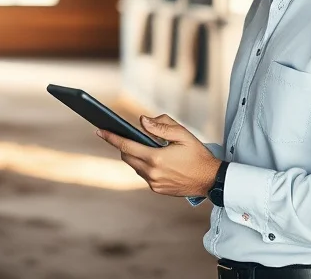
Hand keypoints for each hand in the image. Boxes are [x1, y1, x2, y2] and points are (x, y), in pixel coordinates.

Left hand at [96, 114, 220, 196]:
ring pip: (135, 166)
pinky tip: (155, 159)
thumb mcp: (182, 134)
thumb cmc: (198, 154)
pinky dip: (145, 165)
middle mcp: (152, 173)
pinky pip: (144, 175)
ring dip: (135, 156)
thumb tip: (142, 121)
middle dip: (124, 146)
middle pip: (127, 157)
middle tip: (127, 135)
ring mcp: (154, 183)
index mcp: (156, 158)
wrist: (211, 179)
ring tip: (146, 146)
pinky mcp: (158, 189)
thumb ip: (161, 126)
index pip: (126, 146)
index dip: (111, 137)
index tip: (99, 130)